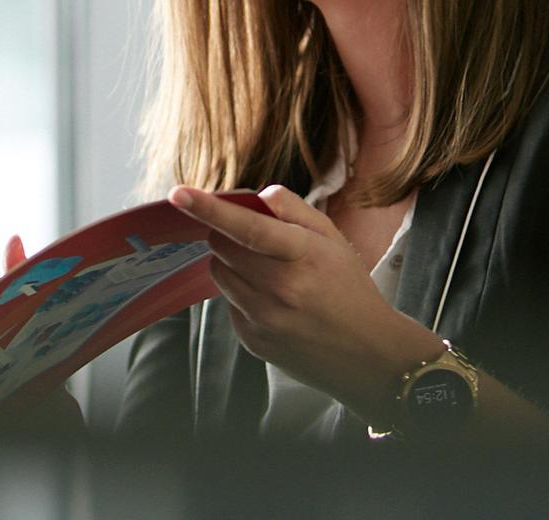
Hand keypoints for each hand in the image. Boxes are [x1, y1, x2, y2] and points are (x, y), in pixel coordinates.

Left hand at [170, 184, 443, 418]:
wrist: (369, 355)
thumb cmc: (350, 289)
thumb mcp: (333, 240)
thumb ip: (293, 210)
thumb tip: (257, 196)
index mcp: (302, 257)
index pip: (247, 228)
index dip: (209, 209)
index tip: (178, 194)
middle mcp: (279, 289)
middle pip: (221, 247)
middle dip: (228, 235)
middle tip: (256, 243)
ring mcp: (263, 319)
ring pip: (219, 273)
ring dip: (232, 265)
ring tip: (268, 274)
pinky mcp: (252, 340)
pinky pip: (228, 303)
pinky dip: (241, 295)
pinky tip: (273, 303)